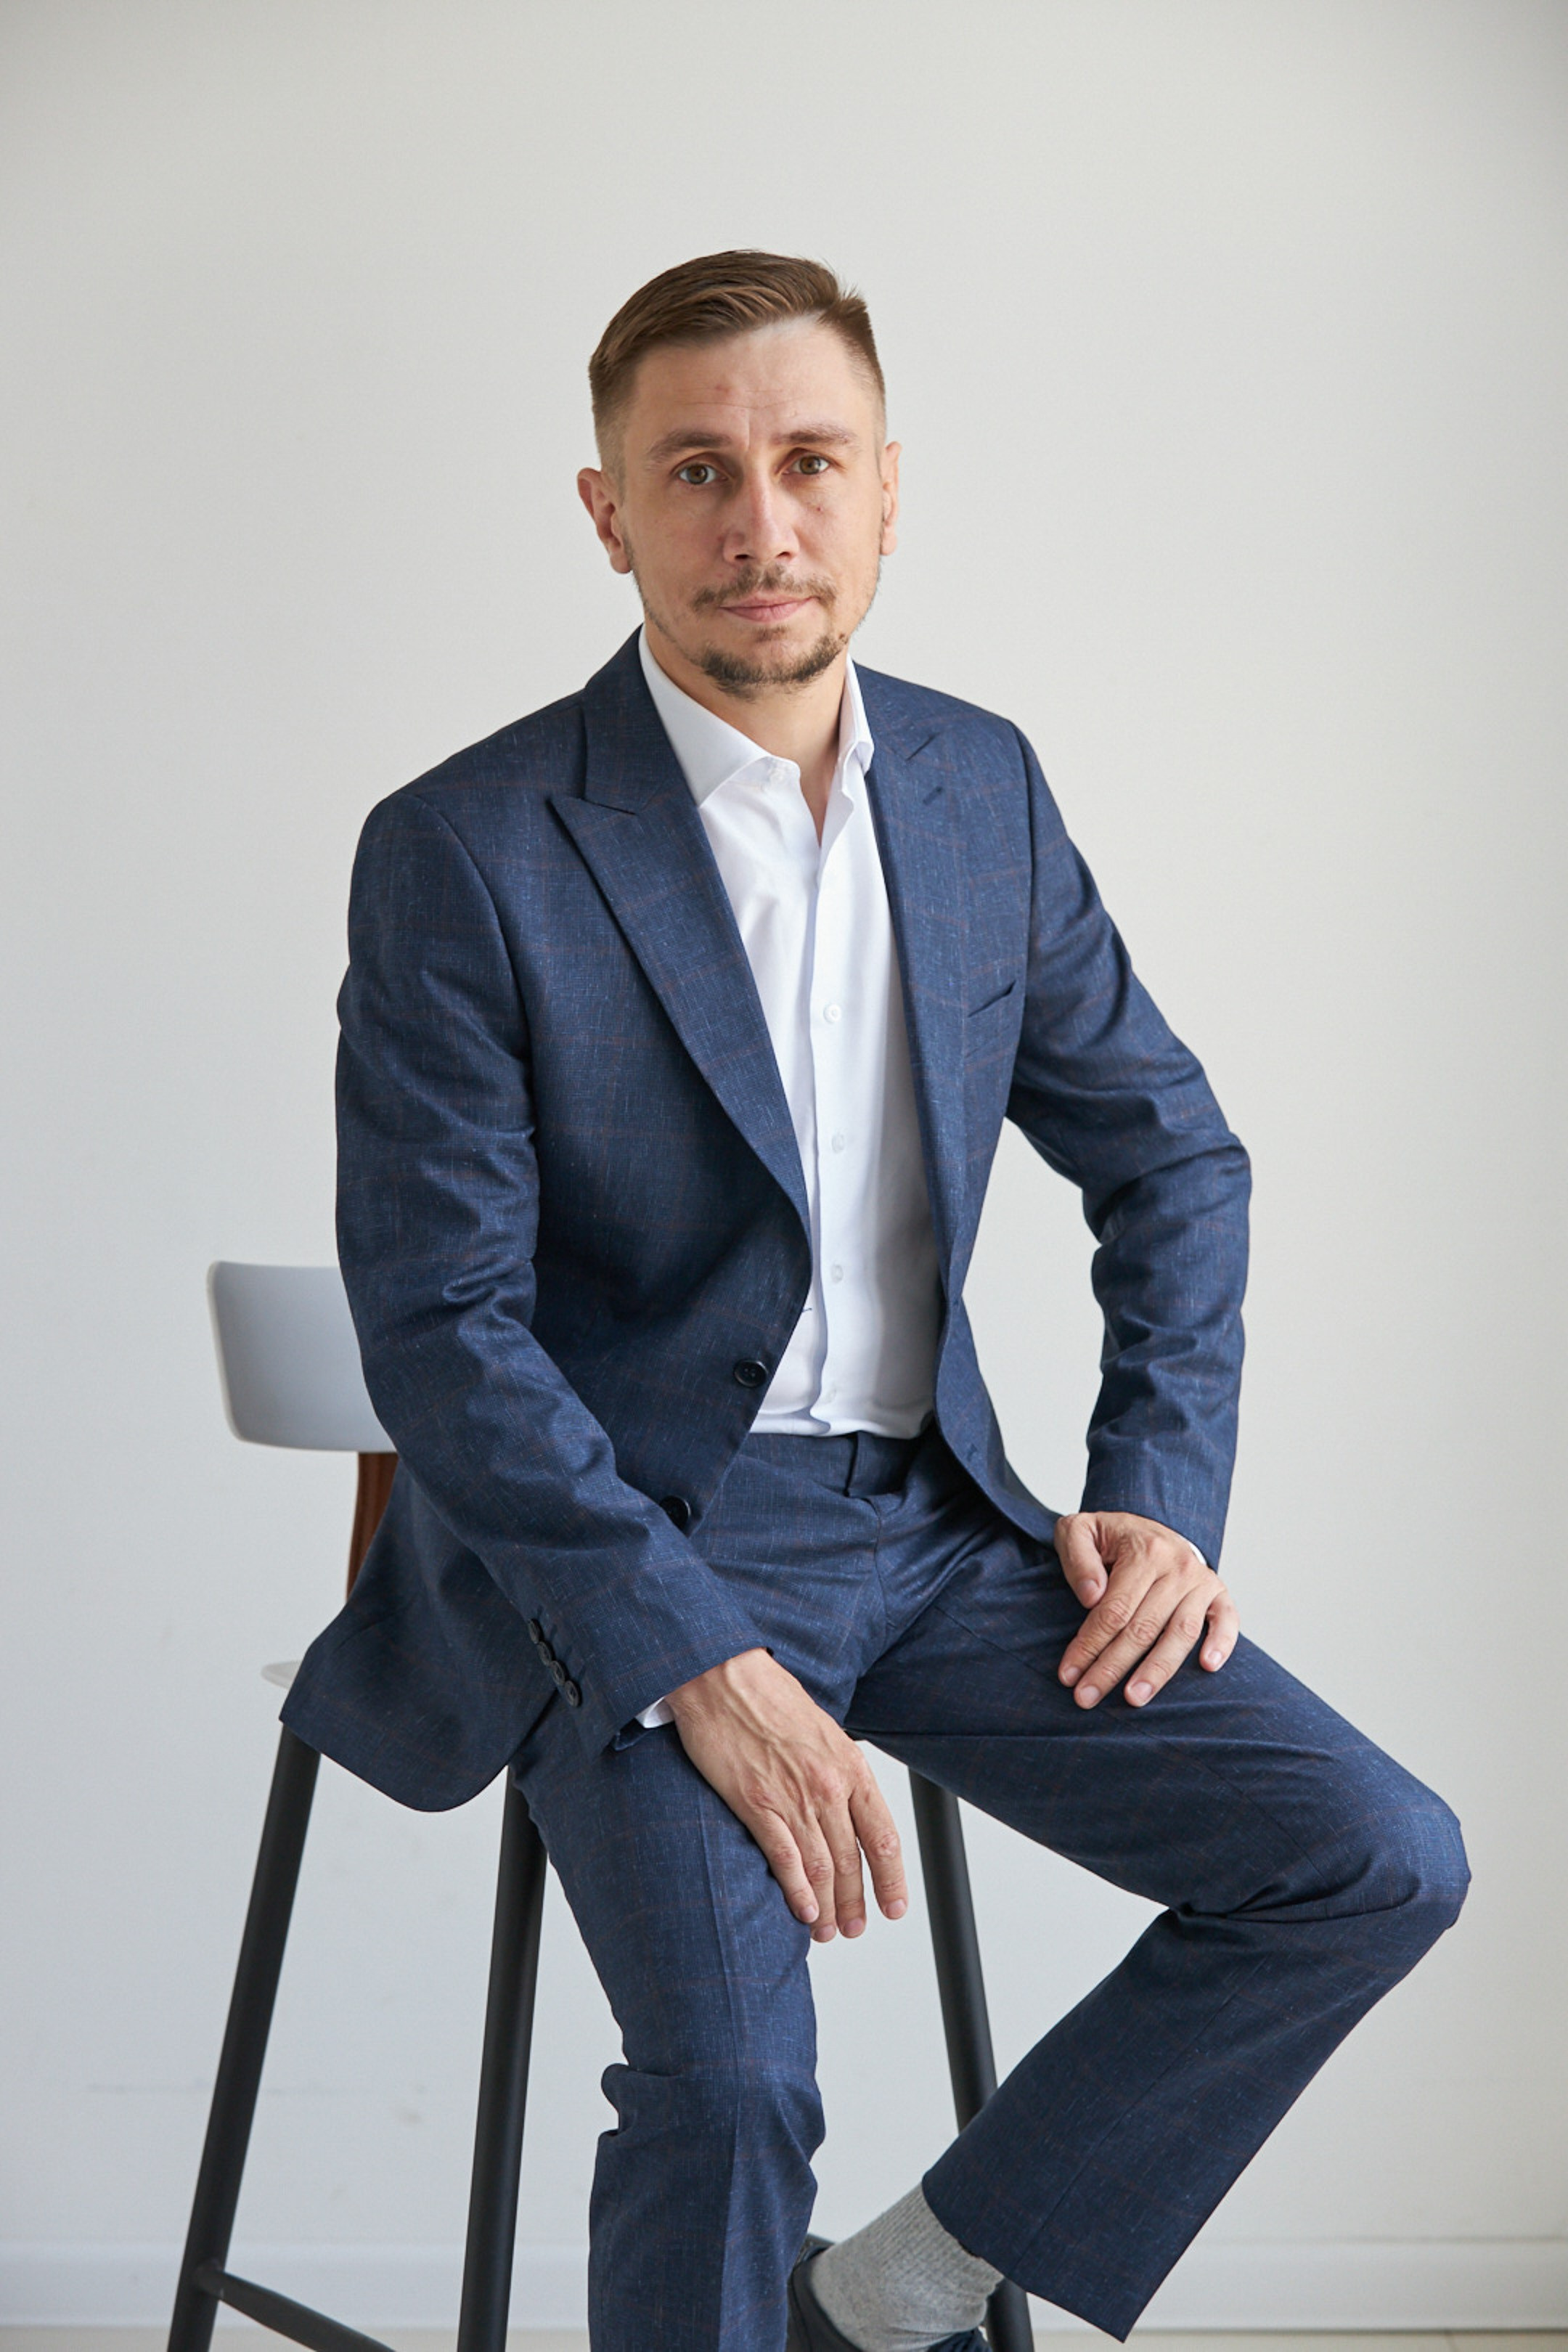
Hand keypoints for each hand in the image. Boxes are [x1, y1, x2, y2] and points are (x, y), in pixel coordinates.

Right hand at [664, 1647, 908, 1942]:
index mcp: (850, 1766)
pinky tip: (803, 1910)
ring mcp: (792, 1796)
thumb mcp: (823, 1731)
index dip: (892, 1879)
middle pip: (851, 1860)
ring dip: (827, 1906)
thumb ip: (837, 1773)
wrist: (724, 1675)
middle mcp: (827, 1786)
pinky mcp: (755, 1802)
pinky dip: (796, 1890)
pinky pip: (784, 1857)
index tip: (894, 1907)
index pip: (882, 1837)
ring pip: (821, 1866)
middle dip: (855, 1902)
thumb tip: (845, 1810)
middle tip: (854, 1928)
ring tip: (827, 1930)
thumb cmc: (769, 1697)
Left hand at [1054, 1510, 1237, 1708]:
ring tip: (1134, 1698)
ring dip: (1157, 1670)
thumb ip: (1077, 1558)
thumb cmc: (1108, 1537)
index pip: (1113, 1610)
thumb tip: (1091, 1597)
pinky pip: (1227, 1620)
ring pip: (1181, 1633)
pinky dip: (1222, 1643)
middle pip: (1143, 1628)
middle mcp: (1176, 1566)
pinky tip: (1207, 1667)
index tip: (1068, 1674)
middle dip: (1112, 1667)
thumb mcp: (1077, 1532)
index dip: (1089, 1645)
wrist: (1147, 1526)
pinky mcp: (1218, 1592)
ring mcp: (1200, 1580)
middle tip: (1087, 1697)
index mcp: (1142, 1551)